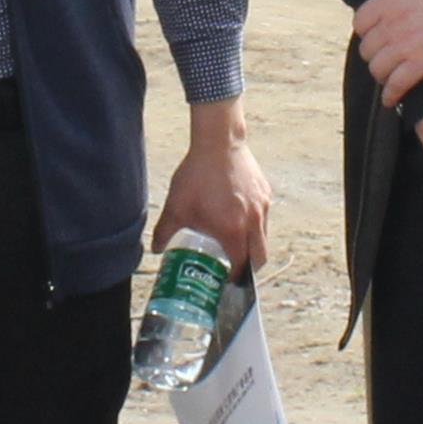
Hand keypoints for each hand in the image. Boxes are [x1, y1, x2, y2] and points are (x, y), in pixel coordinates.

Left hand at [151, 103, 273, 270]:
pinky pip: (264, 217)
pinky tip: (238, 215)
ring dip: (252, 245)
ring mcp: (263, 208)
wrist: (219, 143)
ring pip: (263, 237)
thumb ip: (165, 231)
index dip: (233, 277)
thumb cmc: (198, 176)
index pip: (240, 265)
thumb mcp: (176, 206)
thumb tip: (156, 249)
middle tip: (235, 268)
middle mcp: (254, 223)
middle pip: (259, 257)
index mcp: (234, 231)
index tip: (225, 280)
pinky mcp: (266, 194)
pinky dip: (254, 224)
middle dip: (249, 268)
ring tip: (236, 243)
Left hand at [349, 0, 422, 103]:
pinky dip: (391, 94)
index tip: (374, 34)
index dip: (366, 30)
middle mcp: (390, 26)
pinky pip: (397, 84)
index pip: (361, 22)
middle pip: (368, 48)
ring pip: (378, 68)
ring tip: (387, 77)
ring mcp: (403, 47)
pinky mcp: (419, 65)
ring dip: (381, 74)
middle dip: (373, 54)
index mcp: (386, 3)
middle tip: (382, 57)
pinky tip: (392, 100)